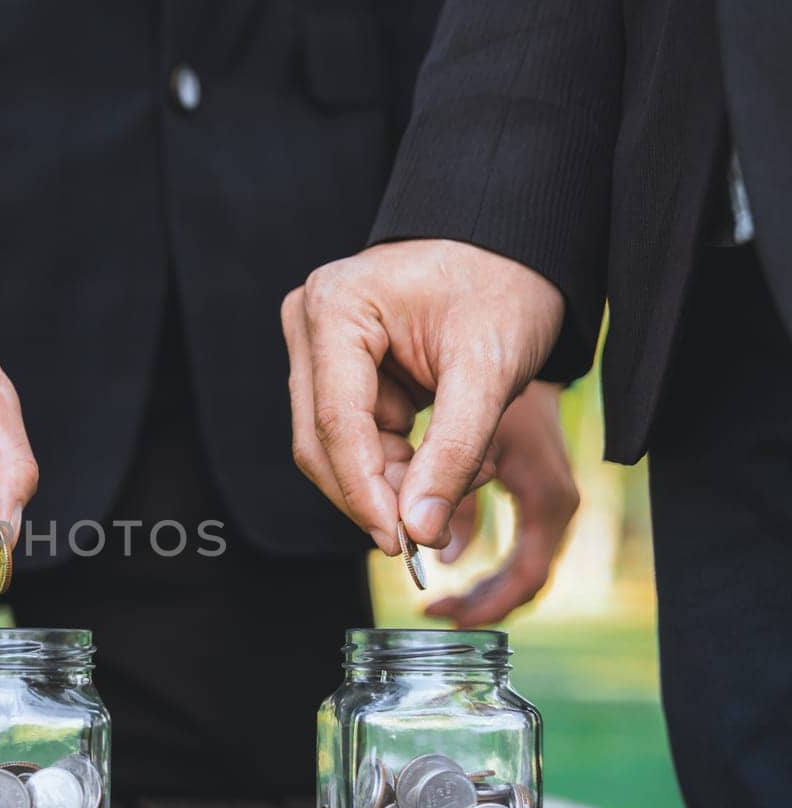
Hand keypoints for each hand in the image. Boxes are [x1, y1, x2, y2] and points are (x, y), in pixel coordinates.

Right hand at [281, 239, 564, 555]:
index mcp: (335, 310)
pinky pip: (356, 434)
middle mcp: (310, 323)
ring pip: (336, 445)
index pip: (336, 423)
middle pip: (322, 441)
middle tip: (432, 533)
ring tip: (466, 480)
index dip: (365, 492)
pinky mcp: (339, 365)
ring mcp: (319, 345)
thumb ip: (453, 451)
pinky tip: (450, 463)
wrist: (517, 242)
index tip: (402, 544)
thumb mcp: (488, 370)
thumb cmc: (507, 284)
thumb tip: (420, 532)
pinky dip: (399, 462)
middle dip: (377, 492)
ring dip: (392, 480)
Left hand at [424, 382, 579, 625]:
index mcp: (550, 493)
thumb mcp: (467, 427)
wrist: (519, 321)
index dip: (483, 605)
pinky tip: (438, 549)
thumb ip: (449, 484)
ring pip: (506, 557)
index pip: (527, 577)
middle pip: (519, 578)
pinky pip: (494, 524)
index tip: (437, 612)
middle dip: (473, 598)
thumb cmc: (494, 366)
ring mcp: (540, 489)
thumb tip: (432, 546)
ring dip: (466, 574)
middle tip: (432, 609)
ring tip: (432, 595)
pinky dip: (462, 536)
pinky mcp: (522, 477)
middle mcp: (553, 498)